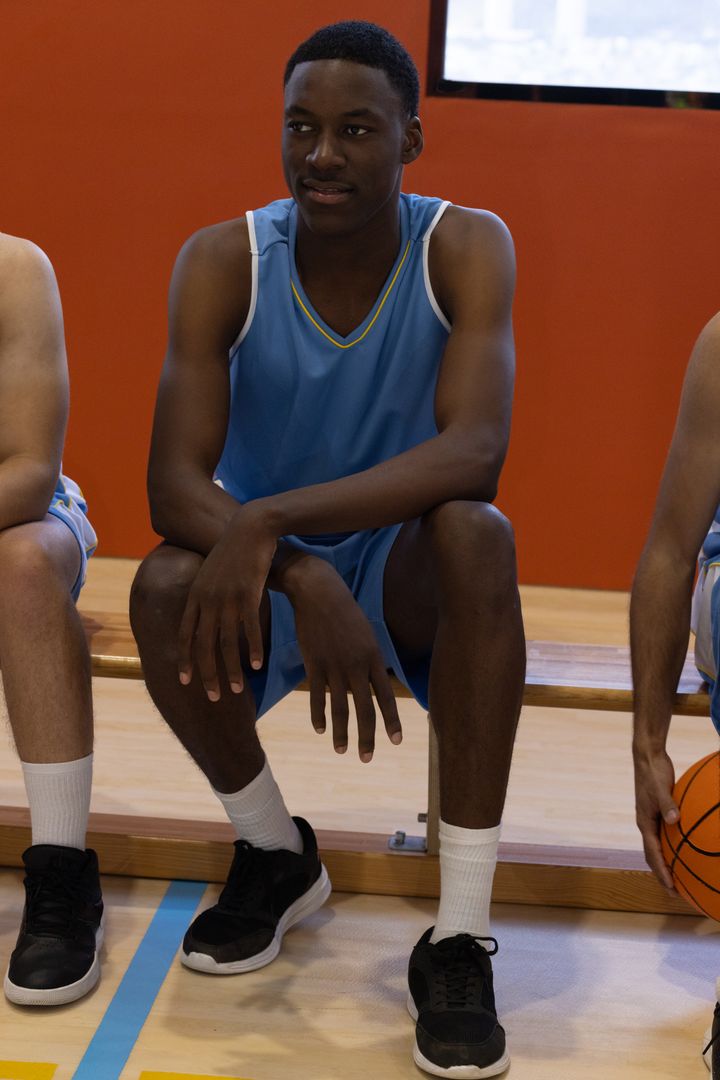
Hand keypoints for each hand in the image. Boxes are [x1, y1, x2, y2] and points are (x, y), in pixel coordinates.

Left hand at [177, 504, 275, 699]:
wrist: (250, 527)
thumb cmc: (233, 551)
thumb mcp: (211, 573)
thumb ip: (205, 595)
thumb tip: (204, 616)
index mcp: (195, 596)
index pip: (184, 635)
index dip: (184, 660)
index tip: (185, 682)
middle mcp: (207, 600)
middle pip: (203, 645)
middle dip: (207, 674)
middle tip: (212, 697)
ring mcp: (227, 598)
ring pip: (227, 642)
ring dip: (231, 669)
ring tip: (236, 689)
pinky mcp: (249, 594)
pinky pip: (250, 629)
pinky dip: (254, 649)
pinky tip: (257, 665)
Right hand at [283, 558, 401, 760]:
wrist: (319, 592)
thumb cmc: (345, 612)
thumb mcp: (366, 633)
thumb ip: (371, 660)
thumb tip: (376, 682)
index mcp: (373, 657)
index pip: (386, 696)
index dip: (391, 720)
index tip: (396, 741)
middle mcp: (356, 665)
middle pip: (364, 708)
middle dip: (367, 737)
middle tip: (367, 759)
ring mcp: (334, 665)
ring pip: (339, 707)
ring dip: (342, 732)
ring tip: (342, 751)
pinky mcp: (314, 663)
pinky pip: (317, 696)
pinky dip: (318, 715)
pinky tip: (320, 729)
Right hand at [633, 745, 678, 891]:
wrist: (646, 757)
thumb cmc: (653, 773)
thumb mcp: (660, 789)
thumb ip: (667, 805)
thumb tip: (675, 820)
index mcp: (644, 822)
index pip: (652, 854)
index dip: (661, 873)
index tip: (671, 888)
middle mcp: (646, 824)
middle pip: (652, 856)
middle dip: (662, 875)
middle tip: (675, 892)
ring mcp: (651, 819)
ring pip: (657, 848)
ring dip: (665, 864)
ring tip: (678, 877)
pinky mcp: (657, 813)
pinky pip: (663, 837)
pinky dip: (670, 848)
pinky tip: (683, 849)